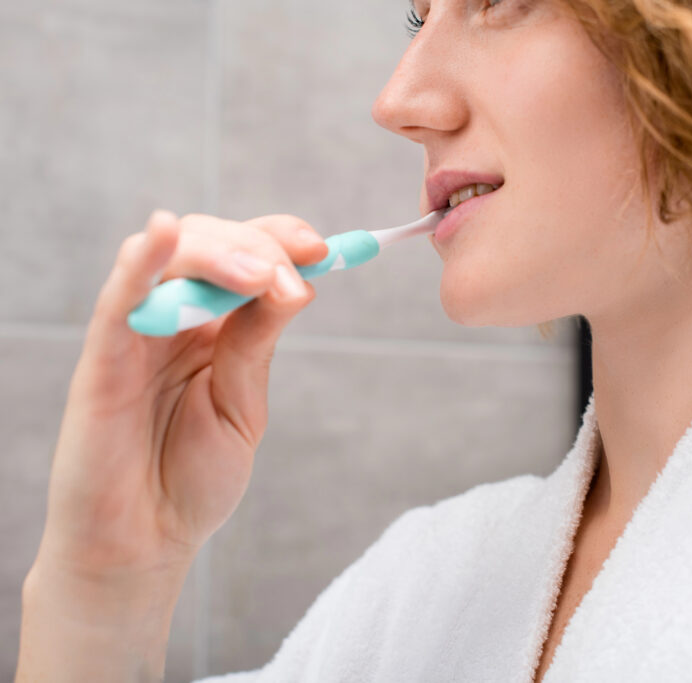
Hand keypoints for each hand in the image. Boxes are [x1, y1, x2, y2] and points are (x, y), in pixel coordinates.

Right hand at [31, 209, 326, 583]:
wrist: (145, 543)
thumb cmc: (190, 479)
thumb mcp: (243, 404)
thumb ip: (257, 344)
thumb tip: (296, 283)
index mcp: (212, 326)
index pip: (242, 253)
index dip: (280, 238)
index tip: (322, 249)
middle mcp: (172, 317)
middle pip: (209, 242)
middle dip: (258, 247)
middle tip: (291, 274)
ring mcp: (135, 333)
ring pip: (168, 257)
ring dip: (218, 253)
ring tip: (259, 276)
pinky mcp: (102, 358)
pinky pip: (118, 297)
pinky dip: (141, 261)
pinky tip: (162, 233)